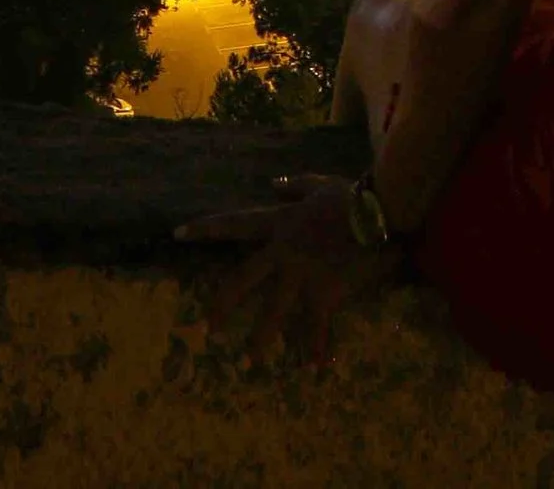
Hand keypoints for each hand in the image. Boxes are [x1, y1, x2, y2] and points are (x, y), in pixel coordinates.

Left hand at [173, 175, 401, 365]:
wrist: (376, 213)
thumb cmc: (348, 196)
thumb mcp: (317, 184)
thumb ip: (293, 186)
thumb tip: (272, 184)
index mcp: (278, 223)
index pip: (235, 224)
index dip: (205, 228)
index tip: (177, 233)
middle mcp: (282, 251)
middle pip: (244, 279)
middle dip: (222, 304)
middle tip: (205, 328)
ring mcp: (301, 275)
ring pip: (273, 311)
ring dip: (260, 339)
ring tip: (247, 363)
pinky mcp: (323, 292)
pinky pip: (317, 326)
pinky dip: (316, 348)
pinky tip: (313, 370)